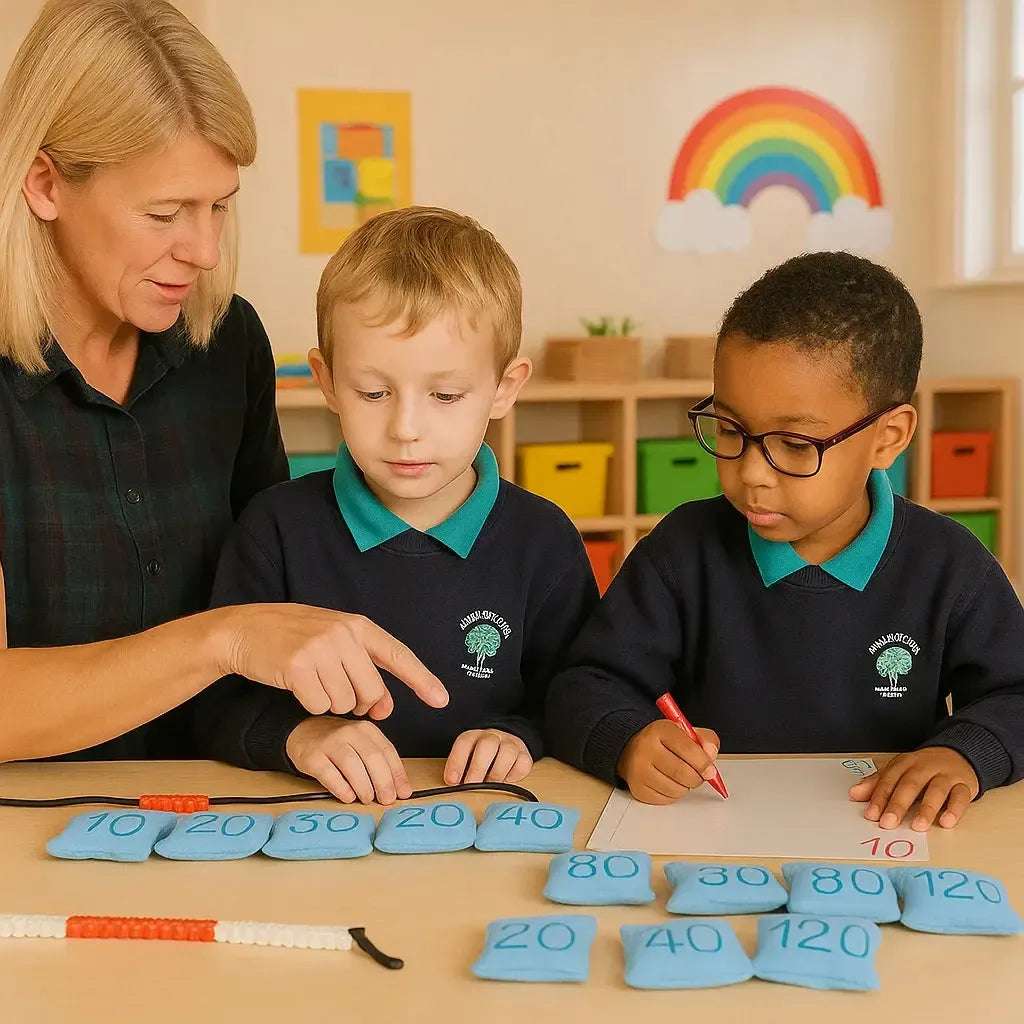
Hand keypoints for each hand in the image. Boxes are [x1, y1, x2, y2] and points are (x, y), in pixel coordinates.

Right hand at [219, 604, 447, 718]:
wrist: (245, 630)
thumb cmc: (293, 638)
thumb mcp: (333, 643)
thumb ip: (363, 669)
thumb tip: (384, 708)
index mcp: (357, 625)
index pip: (398, 655)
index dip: (422, 680)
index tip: (442, 700)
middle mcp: (344, 634)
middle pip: (371, 692)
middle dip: (357, 704)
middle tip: (335, 690)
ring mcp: (321, 649)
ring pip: (345, 703)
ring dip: (330, 703)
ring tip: (312, 680)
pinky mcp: (298, 667)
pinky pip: (319, 706)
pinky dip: (310, 705)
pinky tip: (297, 685)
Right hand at [285, 717, 412, 804]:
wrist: (303, 732)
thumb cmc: (338, 743)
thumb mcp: (362, 744)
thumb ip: (381, 762)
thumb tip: (402, 790)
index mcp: (366, 729)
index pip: (388, 751)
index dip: (397, 774)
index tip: (403, 793)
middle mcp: (349, 732)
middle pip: (372, 758)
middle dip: (383, 782)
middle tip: (386, 800)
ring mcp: (329, 743)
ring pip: (352, 766)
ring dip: (364, 787)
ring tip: (368, 799)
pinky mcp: (312, 757)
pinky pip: (329, 775)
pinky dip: (342, 789)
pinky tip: (349, 797)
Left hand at [443, 729, 532, 784]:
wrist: (504, 744)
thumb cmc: (480, 757)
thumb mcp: (466, 759)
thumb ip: (460, 770)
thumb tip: (455, 787)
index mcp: (474, 736)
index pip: (464, 743)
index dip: (456, 761)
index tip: (452, 781)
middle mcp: (492, 737)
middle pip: (487, 745)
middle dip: (478, 768)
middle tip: (471, 786)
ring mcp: (510, 744)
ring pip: (508, 752)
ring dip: (497, 773)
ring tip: (490, 788)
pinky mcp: (524, 754)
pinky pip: (523, 763)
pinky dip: (515, 775)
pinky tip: (507, 781)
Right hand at [617, 720, 719, 803]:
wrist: (632, 749)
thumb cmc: (662, 742)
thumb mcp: (684, 731)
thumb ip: (704, 739)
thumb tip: (711, 754)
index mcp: (659, 730)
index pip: (688, 749)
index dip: (704, 762)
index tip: (710, 770)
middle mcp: (646, 749)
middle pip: (683, 773)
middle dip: (697, 777)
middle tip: (698, 774)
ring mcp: (639, 771)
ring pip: (677, 790)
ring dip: (686, 786)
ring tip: (680, 775)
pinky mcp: (638, 788)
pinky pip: (667, 799)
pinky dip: (674, 794)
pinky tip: (669, 782)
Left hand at [848, 747, 978, 830]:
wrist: (959, 754)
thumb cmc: (924, 768)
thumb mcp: (899, 771)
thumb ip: (878, 783)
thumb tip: (854, 794)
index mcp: (905, 763)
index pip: (889, 779)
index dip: (879, 796)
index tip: (871, 815)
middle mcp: (925, 767)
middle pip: (910, 784)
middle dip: (898, 804)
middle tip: (888, 823)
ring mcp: (946, 776)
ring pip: (936, 791)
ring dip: (926, 809)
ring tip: (917, 826)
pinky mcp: (964, 785)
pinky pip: (961, 797)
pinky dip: (955, 810)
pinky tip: (946, 822)